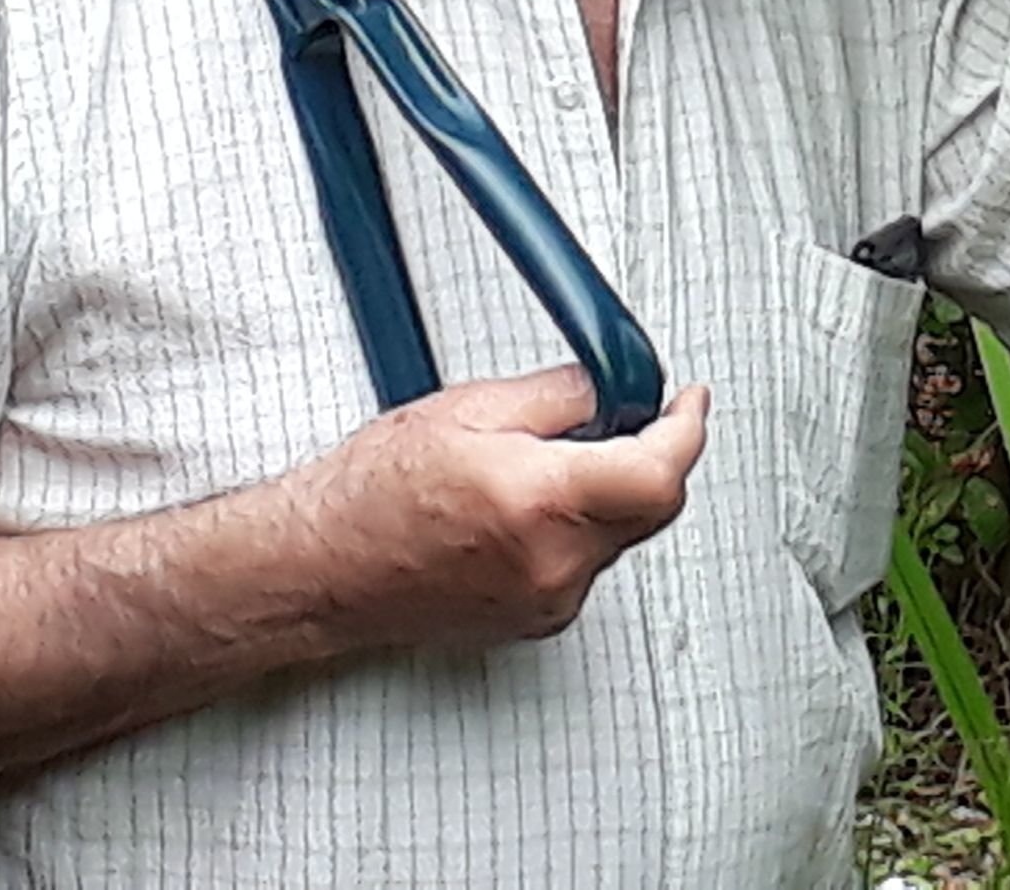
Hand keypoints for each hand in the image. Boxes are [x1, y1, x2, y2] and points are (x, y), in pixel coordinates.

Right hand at [287, 368, 712, 649]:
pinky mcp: (536, 622)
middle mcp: (553, 562)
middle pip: (651, 507)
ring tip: (539, 465)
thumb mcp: (466, 408)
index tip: (688, 403)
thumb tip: (607, 387)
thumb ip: (557, 394)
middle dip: (649, 456)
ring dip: (605, 493)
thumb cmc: (368, 495)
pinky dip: (576, 529)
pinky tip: (524, 508)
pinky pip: (586, 564)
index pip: (660, 472)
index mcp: (540, 501)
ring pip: (618, 535)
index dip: (686, 429)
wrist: (321, 566)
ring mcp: (547, 600)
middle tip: (626, 417)